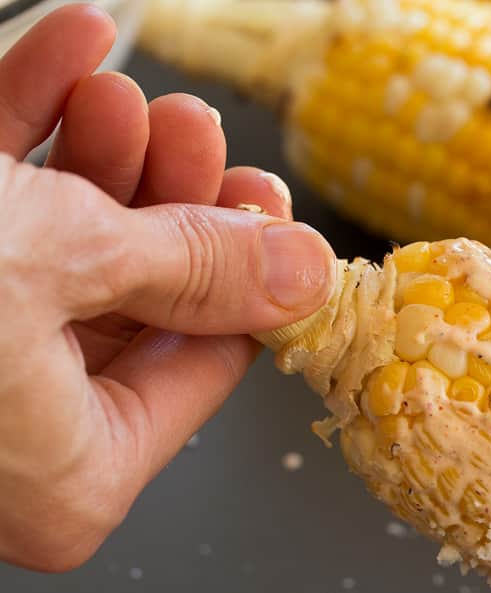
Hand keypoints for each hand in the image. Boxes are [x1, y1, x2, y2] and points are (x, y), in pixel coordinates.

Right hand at [0, 4, 334, 570]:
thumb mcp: (59, 258)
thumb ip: (190, 262)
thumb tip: (298, 269)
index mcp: (72, 483)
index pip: (195, 372)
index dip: (239, 273)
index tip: (266, 196)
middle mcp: (12, 450)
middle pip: (123, 307)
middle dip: (157, 195)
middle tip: (189, 123)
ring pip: (50, 256)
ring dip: (89, 153)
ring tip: (118, 73)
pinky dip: (15, 136)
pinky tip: (63, 46)